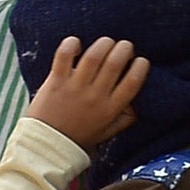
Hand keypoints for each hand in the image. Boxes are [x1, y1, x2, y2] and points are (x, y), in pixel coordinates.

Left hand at [24, 36, 148, 151]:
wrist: (46, 146)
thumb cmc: (80, 137)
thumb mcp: (109, 130)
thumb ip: (128, 117)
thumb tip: (142, 101)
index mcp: (111, 108)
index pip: (133, 81)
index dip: (140, 65)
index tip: (140, 60)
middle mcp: (95, 96)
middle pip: (115, 63)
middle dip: (124, 48)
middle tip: (123, 46)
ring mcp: (75, 88)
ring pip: (94, 57)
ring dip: (103, 44)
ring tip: (106, 42)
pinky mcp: (56, 82)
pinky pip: (64, 57)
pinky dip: (71, 45)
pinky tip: (77, 43)